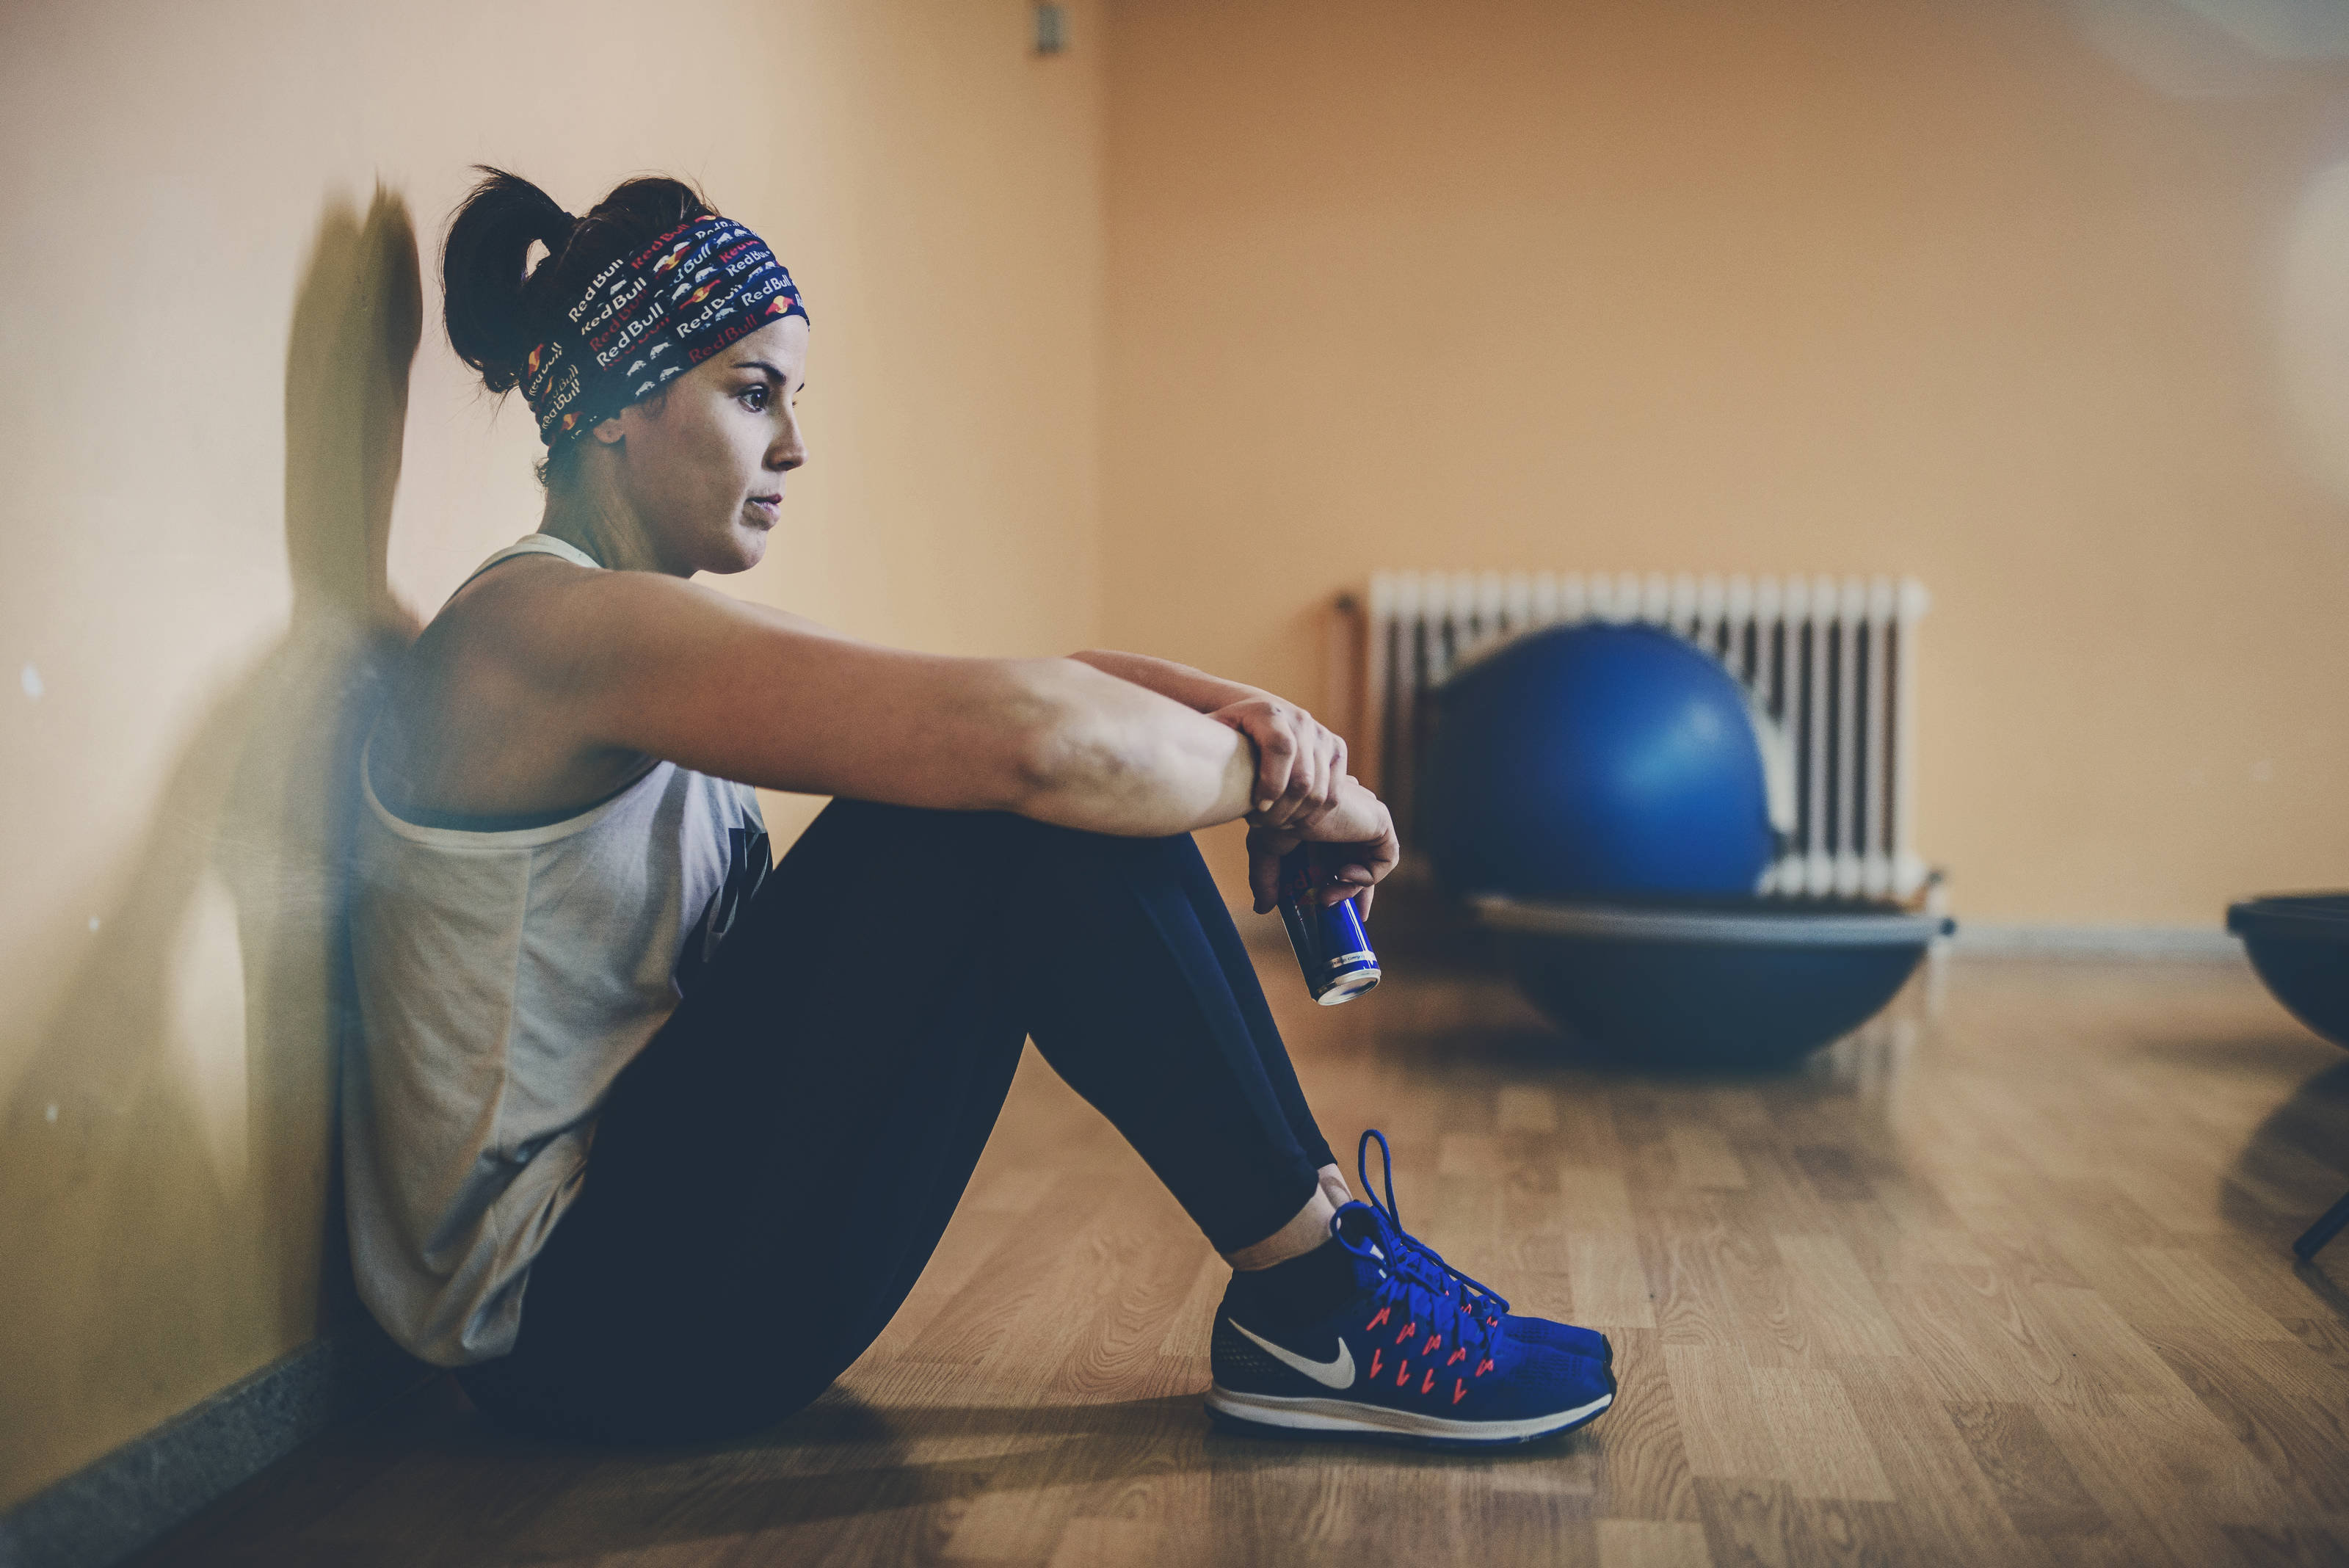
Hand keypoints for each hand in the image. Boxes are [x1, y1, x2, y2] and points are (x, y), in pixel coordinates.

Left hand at [1208, 695, 1348, 833]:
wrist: (1258, 715)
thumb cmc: (1229, 731)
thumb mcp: (1214, 732)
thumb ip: (1203, 745)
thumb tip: (1188, 762)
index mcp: (1269, 712)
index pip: (1281, 747)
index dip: (1271, 782)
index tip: (1255, 806)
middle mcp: (1301, 720)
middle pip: (1303, 777)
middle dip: (1281, 810)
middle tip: (1259, 823)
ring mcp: (1322, 734)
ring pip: (1321, 791)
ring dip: (1296, 816)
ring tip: (1272, 822)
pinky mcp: (1336, 749)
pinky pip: (1335, 794)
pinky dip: (1315, 815)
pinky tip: (1292, 820)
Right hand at [1247, 777, 1400, 919]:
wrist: (1280, 801)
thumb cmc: (1269, 816)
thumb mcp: (1267, 853)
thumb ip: (1268, 880)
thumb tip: (1261, 909)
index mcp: (1329, 816)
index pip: (1345, 852)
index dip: (1343, 883)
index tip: (1332, 905)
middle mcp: (1350, 812)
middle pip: (1362, 860)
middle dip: (1355, 892)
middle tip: (1342, 916)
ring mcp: (1366, 814)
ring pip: (1371, 863)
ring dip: (1350, 888)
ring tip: (1325, 895)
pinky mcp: (1380, 819)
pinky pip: (1385, 859)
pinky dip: (1368, 876)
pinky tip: (1342, 875)